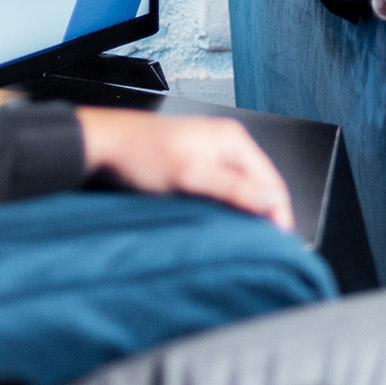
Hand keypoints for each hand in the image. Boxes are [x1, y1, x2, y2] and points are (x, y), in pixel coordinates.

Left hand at [75, 108, 293, 230]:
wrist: (106, 145)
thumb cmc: (140, 152)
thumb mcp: (191, 175)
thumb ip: (234, 188)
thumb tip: (271, 201)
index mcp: (233, 139)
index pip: (272, 182)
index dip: (278, 214)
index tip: (278, 241)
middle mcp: (227, 144)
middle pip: (260, 187)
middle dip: (264, 215)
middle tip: (261, 245)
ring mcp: (213, 155)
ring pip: (243, 191)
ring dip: (245, 213)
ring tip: (244, 237)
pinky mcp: (199, 166)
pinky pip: (225, 190)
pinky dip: (228, 208)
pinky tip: (223, 223)